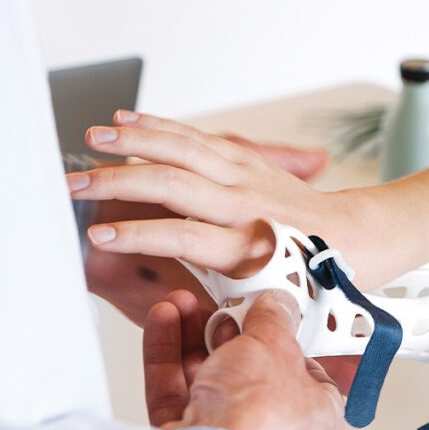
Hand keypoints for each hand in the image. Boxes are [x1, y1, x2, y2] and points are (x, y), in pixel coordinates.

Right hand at [78, 128, 332, 323]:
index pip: (182, 236)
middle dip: (118, 182)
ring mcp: (248, 177)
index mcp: (248, 248)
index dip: (138, 236)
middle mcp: (246, 207)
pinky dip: (161, 127)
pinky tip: (129, 120)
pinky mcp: (249, 160)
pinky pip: (197, 138)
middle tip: (73, 186)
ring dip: (134, 141)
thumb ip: (216, 305)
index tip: (98, 238)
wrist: (355, 239)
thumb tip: (175, 310)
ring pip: (183, 149)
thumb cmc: (309, 278)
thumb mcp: (268, 304)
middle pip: (172, 185)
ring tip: (92, 137)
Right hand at [143, 287, 345, 429]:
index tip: (267, 314)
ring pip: (211, 386)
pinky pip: (178, 399)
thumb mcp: (275, 348)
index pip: (309, 376)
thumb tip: (277, 305)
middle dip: (230, 336)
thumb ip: (274, 321)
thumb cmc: (260, 424)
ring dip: (193, 341)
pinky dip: (168, 360)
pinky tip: (164, 322)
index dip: (286, 341)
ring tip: (181, 305)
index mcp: (319, 425)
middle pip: (252, 378)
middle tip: (219, 307)